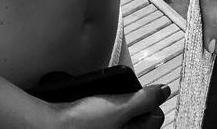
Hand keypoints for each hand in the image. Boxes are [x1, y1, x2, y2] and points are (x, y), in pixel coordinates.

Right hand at [51, 85, 167, 126]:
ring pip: (125, 113)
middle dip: (134, 102)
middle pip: (142, 115)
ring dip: (119, 102)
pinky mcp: (98, 126)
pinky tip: (97, 103)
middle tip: (119, 98)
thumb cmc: (83, 124)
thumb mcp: (118, 106)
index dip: (149, 100)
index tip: (139, 93)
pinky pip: (111, 114)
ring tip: (106, 99)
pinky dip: (107, 106)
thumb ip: (144, 99)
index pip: (157, 116)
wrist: (52, 126)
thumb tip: (165, 90)